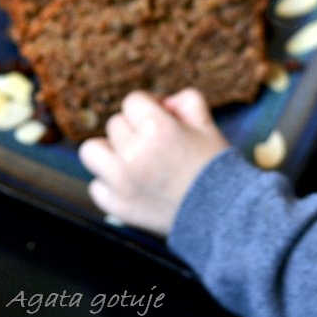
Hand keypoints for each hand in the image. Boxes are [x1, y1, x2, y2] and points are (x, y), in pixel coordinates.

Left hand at [78, 88, 229, 236]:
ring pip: (92, 150)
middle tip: (155, 145)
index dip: (149, 107)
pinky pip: (96, 186)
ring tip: (130, 159)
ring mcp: (122, 182)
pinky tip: (131, 185)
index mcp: (157, 129)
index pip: (132, 101)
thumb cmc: (214, 166)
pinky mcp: (118, 207)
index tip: (162, 121)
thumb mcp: (206, 123)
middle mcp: (134, 154)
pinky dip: (109, 184)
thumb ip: (184, 100)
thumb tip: (162, 103)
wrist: (224, 216)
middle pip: (115, 124)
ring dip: (109, 151)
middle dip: (134, 129)